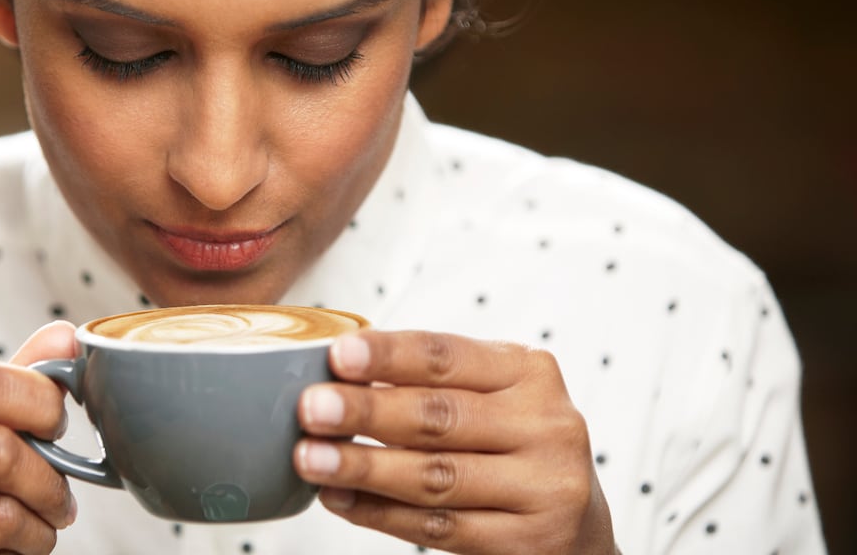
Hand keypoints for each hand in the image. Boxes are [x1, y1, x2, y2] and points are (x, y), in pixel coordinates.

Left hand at [294, 330, 614, 554]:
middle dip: (367, 411)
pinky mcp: (529, 542)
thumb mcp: (493, 399)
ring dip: (364, 467)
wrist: (580, 529)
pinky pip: (439, 527)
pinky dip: (381, 514)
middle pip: (440, 416)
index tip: (338, 354)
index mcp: (529, 373)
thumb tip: (336, 373)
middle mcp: (546, 425)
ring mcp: (544, 488)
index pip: (448, 356)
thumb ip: (432, 384)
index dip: (389, 354)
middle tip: (312, 408)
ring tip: (311, 458)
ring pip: (436, 476)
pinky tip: (341, 500)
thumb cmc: (513, 448)